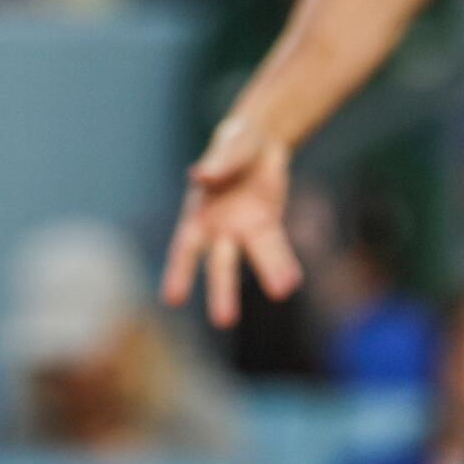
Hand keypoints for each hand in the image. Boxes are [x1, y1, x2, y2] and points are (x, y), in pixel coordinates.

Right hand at [160, 114, 302, 327]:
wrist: (262, 141)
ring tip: (281, 292)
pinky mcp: (270, 225)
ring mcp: (247, 230)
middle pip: (220, 265)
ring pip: (256, 257)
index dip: (178, 273)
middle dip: (222, 293)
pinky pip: (278, 246)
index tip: (172, 300)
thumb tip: (199, 175)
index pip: (185, 249)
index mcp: (198, 213)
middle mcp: (220, 230)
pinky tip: (292, 280)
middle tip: (223, 322)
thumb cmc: (234, 144)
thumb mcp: (227, 146)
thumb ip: (217, 162)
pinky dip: (285, 262)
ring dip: (268, 274)